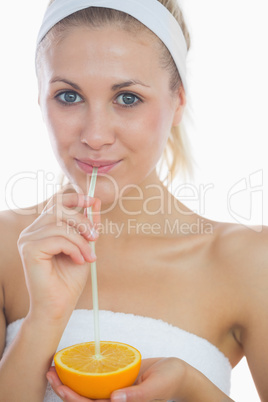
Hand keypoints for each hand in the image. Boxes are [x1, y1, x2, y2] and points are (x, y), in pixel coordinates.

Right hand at [18, 192, 100, 323]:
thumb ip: (88, 224)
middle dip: (82, 221)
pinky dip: (73, 248)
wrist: (59, 305)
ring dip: (80, 240)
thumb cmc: (70, 279)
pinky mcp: (29, 250)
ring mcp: (27, 239)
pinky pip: (57, 238)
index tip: (92, 201)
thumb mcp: (84, 246)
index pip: (56, 202)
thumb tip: (96, 200)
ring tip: (88, 256)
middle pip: (58, 209)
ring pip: (60, 226)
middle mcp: (31, 231)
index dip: (74, 197)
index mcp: (42, 228)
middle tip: (95, 238)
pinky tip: (78, 260)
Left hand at [46, 358, 185, 401]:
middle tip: (49, 372)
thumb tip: (114, 400)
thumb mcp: (156, 387)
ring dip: (69, 381)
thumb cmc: (170, 380)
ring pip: (86, 391)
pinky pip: (95, 381)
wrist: (177, 373)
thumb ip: (137, 396)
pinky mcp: (115, 382)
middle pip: (83, 401)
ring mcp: (114, 393)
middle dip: (64, 390)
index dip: (73, 399)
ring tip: (54, 367)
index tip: (59, 385)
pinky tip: (74, 362)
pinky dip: (82, 373)